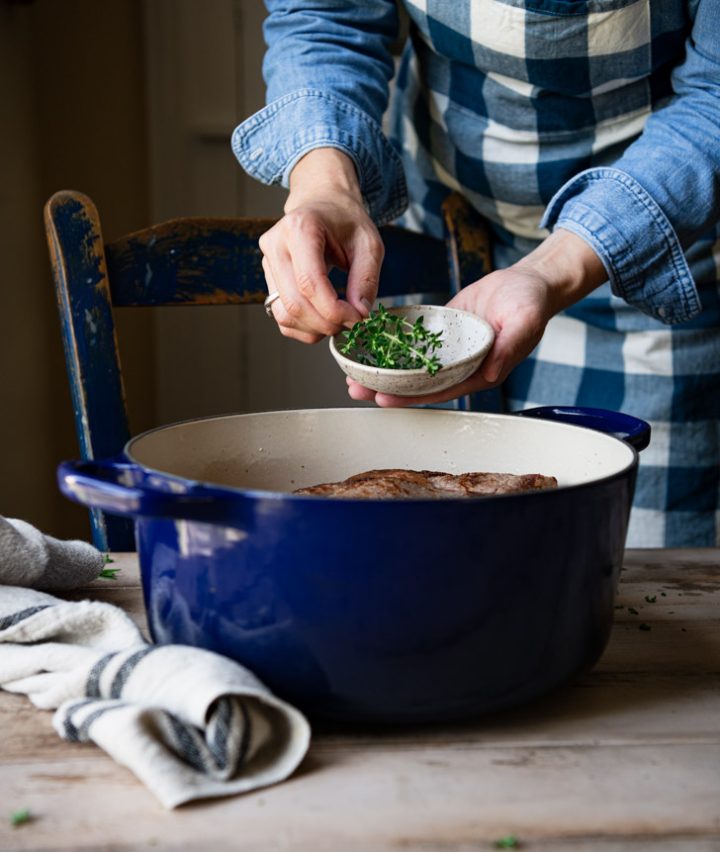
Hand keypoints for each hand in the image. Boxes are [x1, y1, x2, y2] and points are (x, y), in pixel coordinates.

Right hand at [259, 148, 383, 342]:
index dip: (334, 310)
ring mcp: (267, 263)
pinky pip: (282, 317)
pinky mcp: (269, 280)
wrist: (323, 205)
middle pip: (294, 303)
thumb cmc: (346, 221)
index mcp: (299, 228)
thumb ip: (366, 279)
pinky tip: (325, 319)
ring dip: (316, 329)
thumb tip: (360, 314)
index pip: (309, 283)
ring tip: (340, 320)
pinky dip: (305, 328)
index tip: (358, 318)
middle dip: (327, 323)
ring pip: (285, 314)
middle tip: (352, 323)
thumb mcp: (369, 244)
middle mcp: (275, 245)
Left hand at [347, 228, 606, 405]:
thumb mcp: (525, 323)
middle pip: (418, 383)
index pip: (439, 390)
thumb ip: (508, 349)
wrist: (527, 282)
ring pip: (410, 366)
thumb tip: (490, 373)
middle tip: (356, 388)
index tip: (384, 397)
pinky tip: (369, 346)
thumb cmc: (531, 304)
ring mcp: (448, 350)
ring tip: (352, 374)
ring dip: (383, 370)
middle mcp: (459, 366)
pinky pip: (413, 342)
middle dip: (387, 387)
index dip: (411, 396)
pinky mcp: (439, 332)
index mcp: (479, 372)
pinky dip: (391, 345)